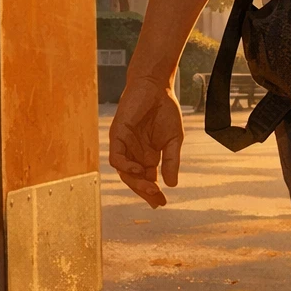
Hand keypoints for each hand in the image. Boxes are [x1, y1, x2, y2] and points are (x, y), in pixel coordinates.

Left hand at [108, 76, 182, 207]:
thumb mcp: (174, 140)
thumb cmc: (165, 110)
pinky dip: (125, 166)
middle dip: (144, 192)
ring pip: (124, 172)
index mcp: (147, 156)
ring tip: (150, 188)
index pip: (147, 180)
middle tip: (156, 200)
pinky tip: (138, 170)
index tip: (162, 203)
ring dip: (136, 182)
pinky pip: (116, 156)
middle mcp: (134, 154)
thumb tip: (172, 184)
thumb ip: (171, 161)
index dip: (153, 193)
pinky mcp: (117, 135)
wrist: (156, 87)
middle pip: (135, 180)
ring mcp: (124, 145)